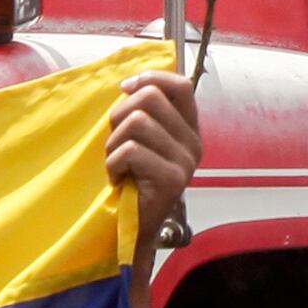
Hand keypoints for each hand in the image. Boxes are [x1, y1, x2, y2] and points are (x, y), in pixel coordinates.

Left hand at [106, 67, 200, 241]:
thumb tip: (129, 85)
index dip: (151, 78)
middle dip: (120, 115)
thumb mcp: (143, 141)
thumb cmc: (133, 181)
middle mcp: (193, 143)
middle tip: (115, 142)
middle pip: (151, 98)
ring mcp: (185, 162)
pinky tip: (118, 179)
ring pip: (137, 122)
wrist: (135, 229)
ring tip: (116, 164)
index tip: (125, 89)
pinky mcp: (172, 179)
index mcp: (189, 129)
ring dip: (113, 143)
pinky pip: (130, 151)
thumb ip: (144, 113)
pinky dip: (113, 164)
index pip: (181, 86)